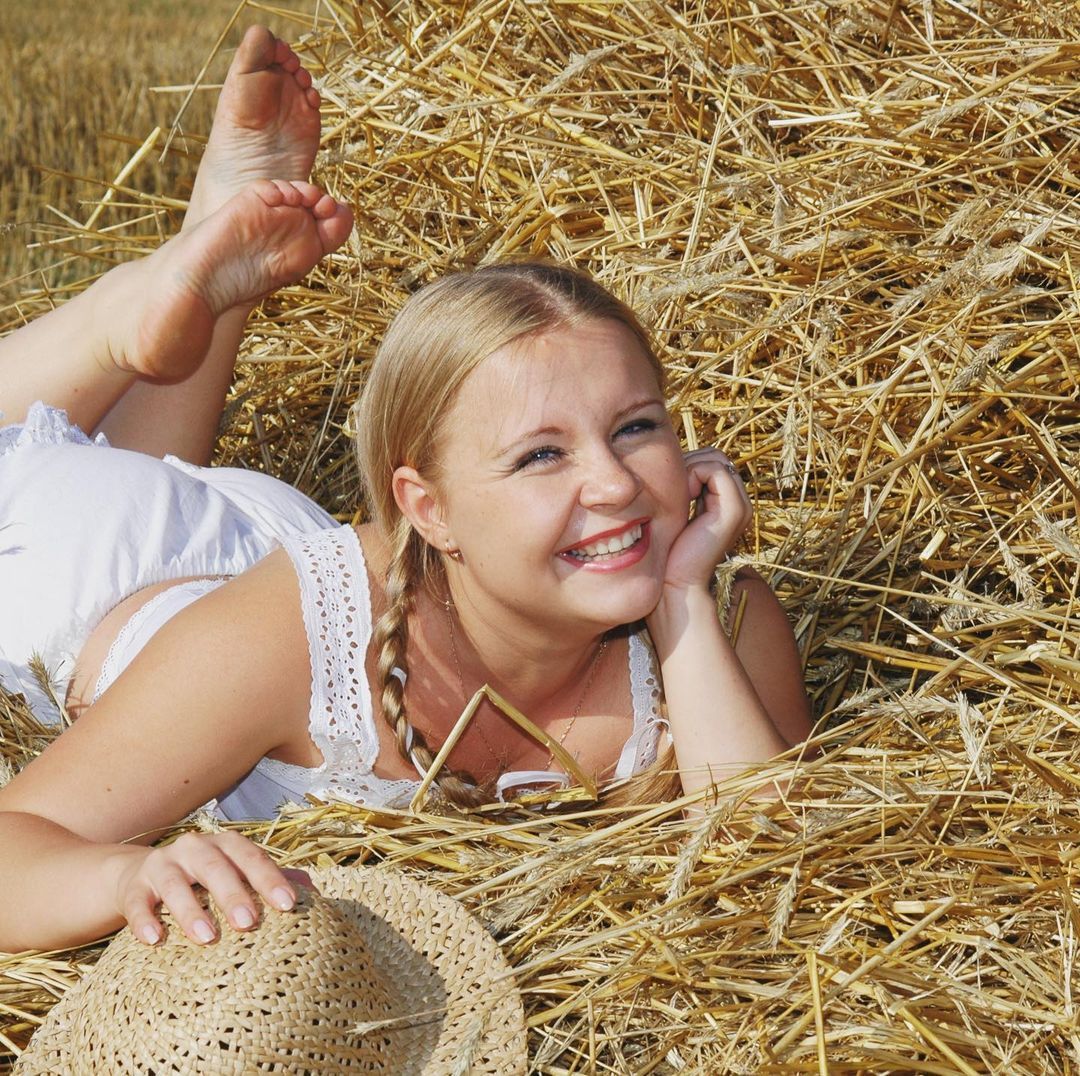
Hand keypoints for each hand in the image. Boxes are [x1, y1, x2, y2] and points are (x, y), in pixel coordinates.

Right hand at [107, 832, 308, 945]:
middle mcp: (195, 848)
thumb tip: (313, 893)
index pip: (252, 858)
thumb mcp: (236, 874)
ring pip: (176, 884)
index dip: (270, 880)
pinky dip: (144, 919)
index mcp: (226, 845)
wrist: (142, 875)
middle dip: (233, 894)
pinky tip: (153, 940)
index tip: (288, 905)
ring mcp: (162, 864)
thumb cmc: (203, 879)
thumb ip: (269, 881)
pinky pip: (137, 902)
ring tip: (207, 938)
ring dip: (190, 910)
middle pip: (216, 867)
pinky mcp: (134, 886)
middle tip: (249, 924)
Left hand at [662, 449, 751, 591]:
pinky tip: (684, 499)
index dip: (689, 465)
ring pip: (716, 459)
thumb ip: (684, 487)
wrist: (676, 583)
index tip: (672, 487)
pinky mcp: (734, 510)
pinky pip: (714, 470)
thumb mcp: (677, 511)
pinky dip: (693, 476)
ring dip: (690, 469)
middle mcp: (741, 502)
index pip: (713, 460)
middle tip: (673, 488)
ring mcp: (741, 506)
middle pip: (716, 456)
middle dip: (690, 463)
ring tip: (679, 495)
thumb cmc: (669, 552)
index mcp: (730, 502)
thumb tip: (672, 461)